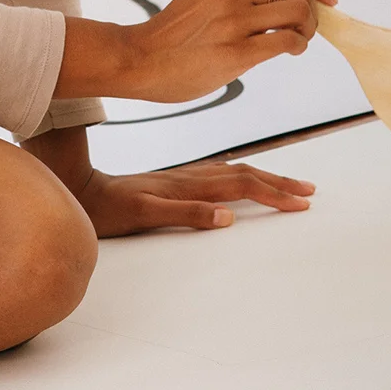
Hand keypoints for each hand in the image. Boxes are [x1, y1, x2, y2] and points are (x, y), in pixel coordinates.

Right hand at [54, 0, 337, 101]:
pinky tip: (290, 51)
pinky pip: (287, 41)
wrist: (140, 59)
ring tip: (298, 40)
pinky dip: (298, 46)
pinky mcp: (238, 52)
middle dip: (313, 10)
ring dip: (308, 30)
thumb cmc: (171, 35)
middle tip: (306, 26)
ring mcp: (236, 21)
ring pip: (299, 14)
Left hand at [75, 162, 316, 237]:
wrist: (80, 190)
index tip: (301, 203)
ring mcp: (184, 177)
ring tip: (288, 185)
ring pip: (235, 172)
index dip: (275, 193)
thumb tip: (228, 217)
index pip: (243, 185)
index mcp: (190, 186)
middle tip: (310, 193)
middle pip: (246, 174)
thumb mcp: (144, 214)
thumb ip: (186, 214)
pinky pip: (221, 175)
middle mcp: (191, 177)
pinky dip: (243, 177)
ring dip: (265, 178)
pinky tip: (243, 180)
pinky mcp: (176, 181)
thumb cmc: (110, 209)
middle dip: (280, 183)